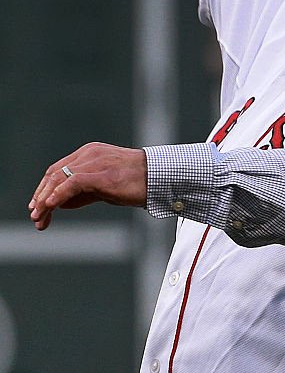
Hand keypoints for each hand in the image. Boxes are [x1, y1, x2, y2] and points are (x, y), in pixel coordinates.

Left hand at [29, 142, 147, 230]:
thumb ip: (83, 193)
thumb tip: (61, 203)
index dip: (45, 189)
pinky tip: (50, 207)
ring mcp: (93, 162)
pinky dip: (57, 196)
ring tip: (40, 218)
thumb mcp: (106, 188)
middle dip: (41, 196)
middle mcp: (88, 155)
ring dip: (45, 200)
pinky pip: (71, 183)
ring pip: (58, 179)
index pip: (58, 170)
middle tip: (36, 216)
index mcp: (89, 154)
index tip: (39, 206)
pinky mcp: (100, 174)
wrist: (160, 178)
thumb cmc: (138, 183)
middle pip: (54, 174)